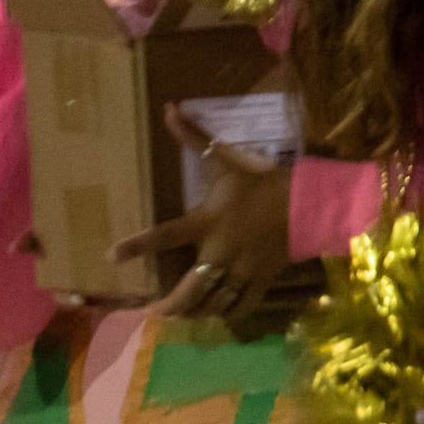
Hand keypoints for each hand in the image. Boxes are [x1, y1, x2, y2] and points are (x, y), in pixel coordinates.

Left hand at [112, 108, 292, 320]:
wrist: (312, 200)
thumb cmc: (263, 180)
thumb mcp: (227, 158)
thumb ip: (195, 138)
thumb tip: (168, 108)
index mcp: (207, 221)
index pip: (165, 235)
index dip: (138, 246)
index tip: (111, 256)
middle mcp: (221, 251)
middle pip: (190, 289)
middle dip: (169, 305)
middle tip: (151, 312)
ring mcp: (242, 269)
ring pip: (213, 302)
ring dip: (193, 312)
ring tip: (178, 314)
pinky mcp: (262, 280)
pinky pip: (241, 306)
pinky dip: (226, 314)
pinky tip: (215, 314)